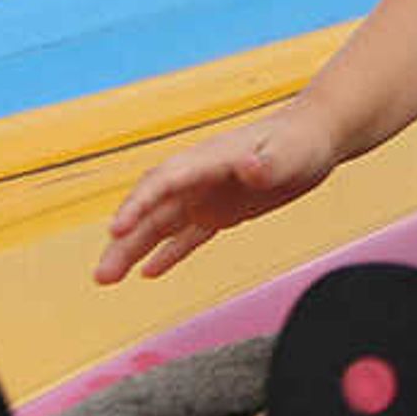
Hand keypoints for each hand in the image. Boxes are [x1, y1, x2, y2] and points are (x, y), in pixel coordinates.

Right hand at [97, 102, 341, 283]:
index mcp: (207, 160)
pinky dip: (167, 253)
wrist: (315, 137)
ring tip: (106, 279)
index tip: (117, 230)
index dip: (139, 205)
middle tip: (101, 275)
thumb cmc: (301, 142)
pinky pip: (187, 236)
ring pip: (161, 226)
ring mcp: (205, 195)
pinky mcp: (220, 211)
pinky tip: (147, 273)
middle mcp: (197, 178)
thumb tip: (250, 167)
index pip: (164, 183)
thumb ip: (267, 164)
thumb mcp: (288, 154)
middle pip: (152, 210)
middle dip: (124, 240)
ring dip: (133, 250)